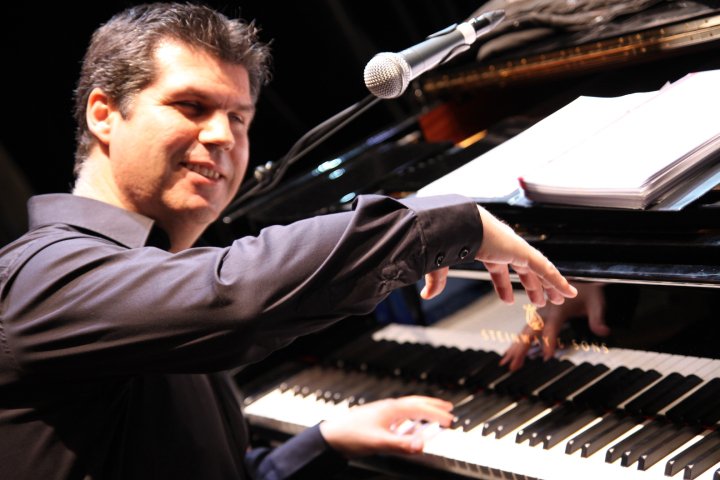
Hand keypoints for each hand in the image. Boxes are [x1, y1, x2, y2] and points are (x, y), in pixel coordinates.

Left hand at [319, 396, 452, 457]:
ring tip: (432, 415)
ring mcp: (382, 414)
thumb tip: (422, 445)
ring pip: (407, 409)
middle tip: (448, 408)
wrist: (331, 437)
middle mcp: (388, 408)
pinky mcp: (377, 422)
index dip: (436, 414)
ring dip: (422, 411)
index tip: (451, 420)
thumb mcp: (379, 442)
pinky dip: (410, 421)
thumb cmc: (351, 436)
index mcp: (391, 409)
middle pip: (415, 403)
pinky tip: (409, 428)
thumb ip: (402, 444)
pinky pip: (399, 418)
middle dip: (432, 406)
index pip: (419, 408)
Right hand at [421, 206, 576, 305]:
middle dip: (532, 285)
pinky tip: (568, 292)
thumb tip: (426, 295)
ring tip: (558, 299)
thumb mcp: (440, 263)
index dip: (503, 285)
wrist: (449, 224)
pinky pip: (544, 268)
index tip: (506, 299)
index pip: (498, 268)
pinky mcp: (521, 250)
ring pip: (538, 270)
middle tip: (540, 299)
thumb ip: (437, 280)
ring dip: (549, 285)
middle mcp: (502, 246)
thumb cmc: (443, 237)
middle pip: (523, 269)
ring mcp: (513, 247)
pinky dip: (558, 280)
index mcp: (484, 247)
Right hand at [500, 282, 608, 369]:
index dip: (549, 342)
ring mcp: (539, 313)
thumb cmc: (588, 289)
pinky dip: (517, 342)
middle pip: (530, 332)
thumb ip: (597, 318)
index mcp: (558, 308)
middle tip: (514, 365)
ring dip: (515, 348)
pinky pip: (525, 330)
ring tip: (507, 363)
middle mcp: (545, 311)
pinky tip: (510, 353)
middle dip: (521, 348)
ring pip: (524, 332)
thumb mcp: (596, 303)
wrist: (580, 277)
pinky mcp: (538, 316)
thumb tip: (603, 331)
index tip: (546, 357)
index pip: (551, 327)